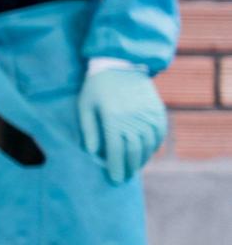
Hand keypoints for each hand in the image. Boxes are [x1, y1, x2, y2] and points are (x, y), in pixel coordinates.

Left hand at [77, 69, 166, 185]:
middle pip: (134, 152)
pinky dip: (153, 147)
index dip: (116, 168)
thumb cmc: (96, 87)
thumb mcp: (85, 106)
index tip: (114, 180)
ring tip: (132, 168)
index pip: (117, 151)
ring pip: (148, 146)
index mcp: (113, 118)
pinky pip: (159, 135)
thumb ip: (89, 130)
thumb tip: (92, 153)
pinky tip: (145, 153)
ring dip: (141, 160)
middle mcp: (133, 118)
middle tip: (123, 179)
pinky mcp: (157, 111)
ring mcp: (148, 115)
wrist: (120, 64)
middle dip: (128, 169)